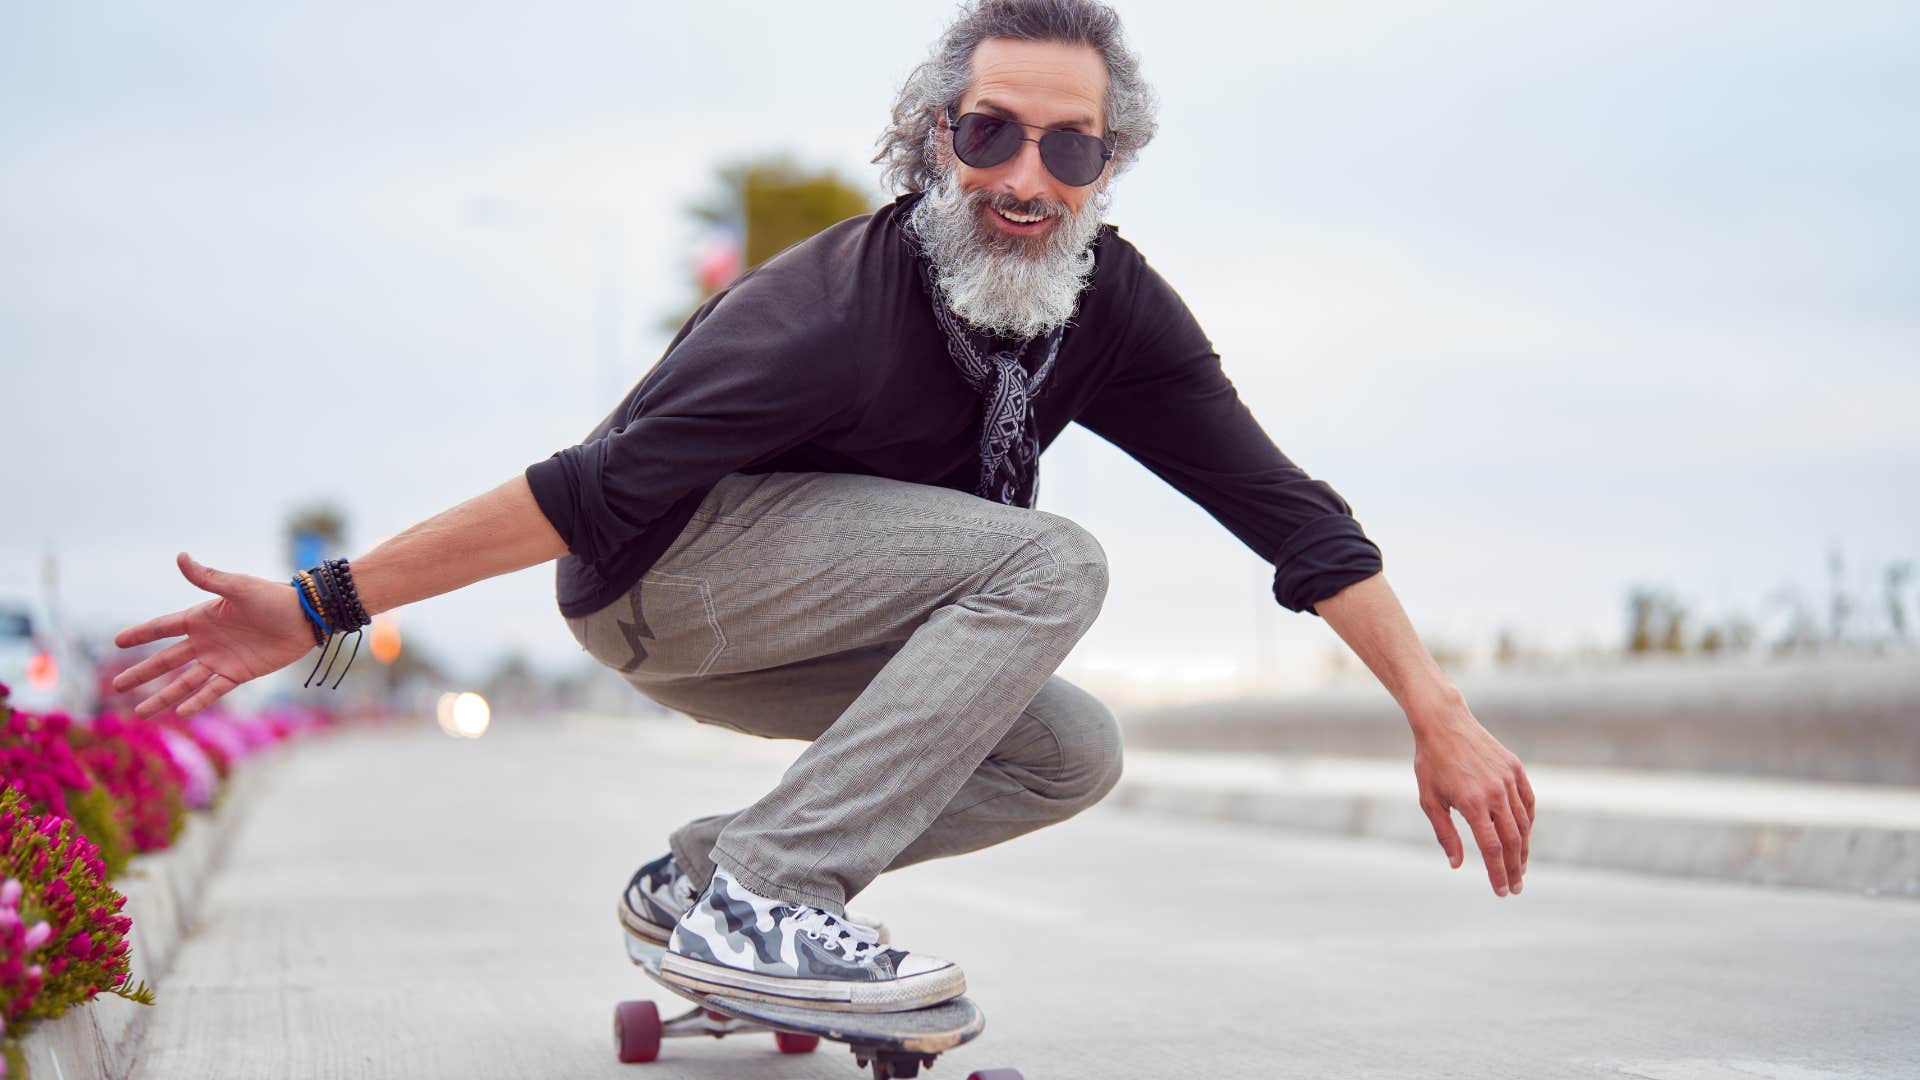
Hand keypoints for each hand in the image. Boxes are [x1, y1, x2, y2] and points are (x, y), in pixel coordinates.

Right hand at [111, 553, 319, 718]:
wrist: (305, 617)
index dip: (141, 634)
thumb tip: (180, 557)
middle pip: (166, 660)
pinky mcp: (238, 674)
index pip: (163, 628)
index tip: (116, 642)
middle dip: (141, 673)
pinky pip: (213, 691)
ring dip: (163, 696)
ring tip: (140, 712)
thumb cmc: (273, 597)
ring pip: (184, 682)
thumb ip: (208, 578)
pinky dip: (197, 702)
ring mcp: (220, 660)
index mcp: (202, 618)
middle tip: (116, 686)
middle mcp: (206, 641)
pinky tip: (179, 713)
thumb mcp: (238, 587)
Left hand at [1410, 693, 1535, 896]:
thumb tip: (1457, 864)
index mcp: (1473, 803)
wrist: (1444, 722)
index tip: (1502, 891)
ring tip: (1520, 868)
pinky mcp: (1515, 768)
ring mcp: (1508, 779)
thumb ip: (1446, 834)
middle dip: (1514, 868)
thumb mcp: (1430, 800)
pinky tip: (1524, 836)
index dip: (1498, 873)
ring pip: (1524, 823)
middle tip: (1515, 888)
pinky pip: (1528, 802)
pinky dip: (1528, 822)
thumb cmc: (1431, 763)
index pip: (1492, 849)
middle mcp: (1496, 793)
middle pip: (1513, 841)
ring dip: (1524, 849)